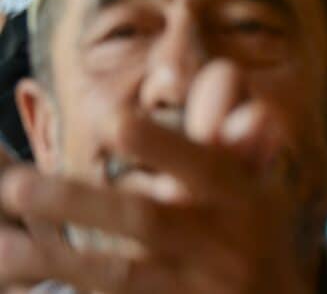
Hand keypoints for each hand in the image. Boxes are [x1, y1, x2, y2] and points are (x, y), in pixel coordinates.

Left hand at [0, 61, 314, 293]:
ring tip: (2, 252)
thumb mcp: (258, 184)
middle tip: (17, 187)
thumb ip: (238, 142)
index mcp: (239, 194)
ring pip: (125, 276)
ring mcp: (200, 286)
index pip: (201, 163)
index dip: (157, 143)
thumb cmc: (257, 230)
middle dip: (83, 204)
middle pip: (149, 220)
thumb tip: (240, 95)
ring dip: (61, 260)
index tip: (108, 119)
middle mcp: (222, 240)